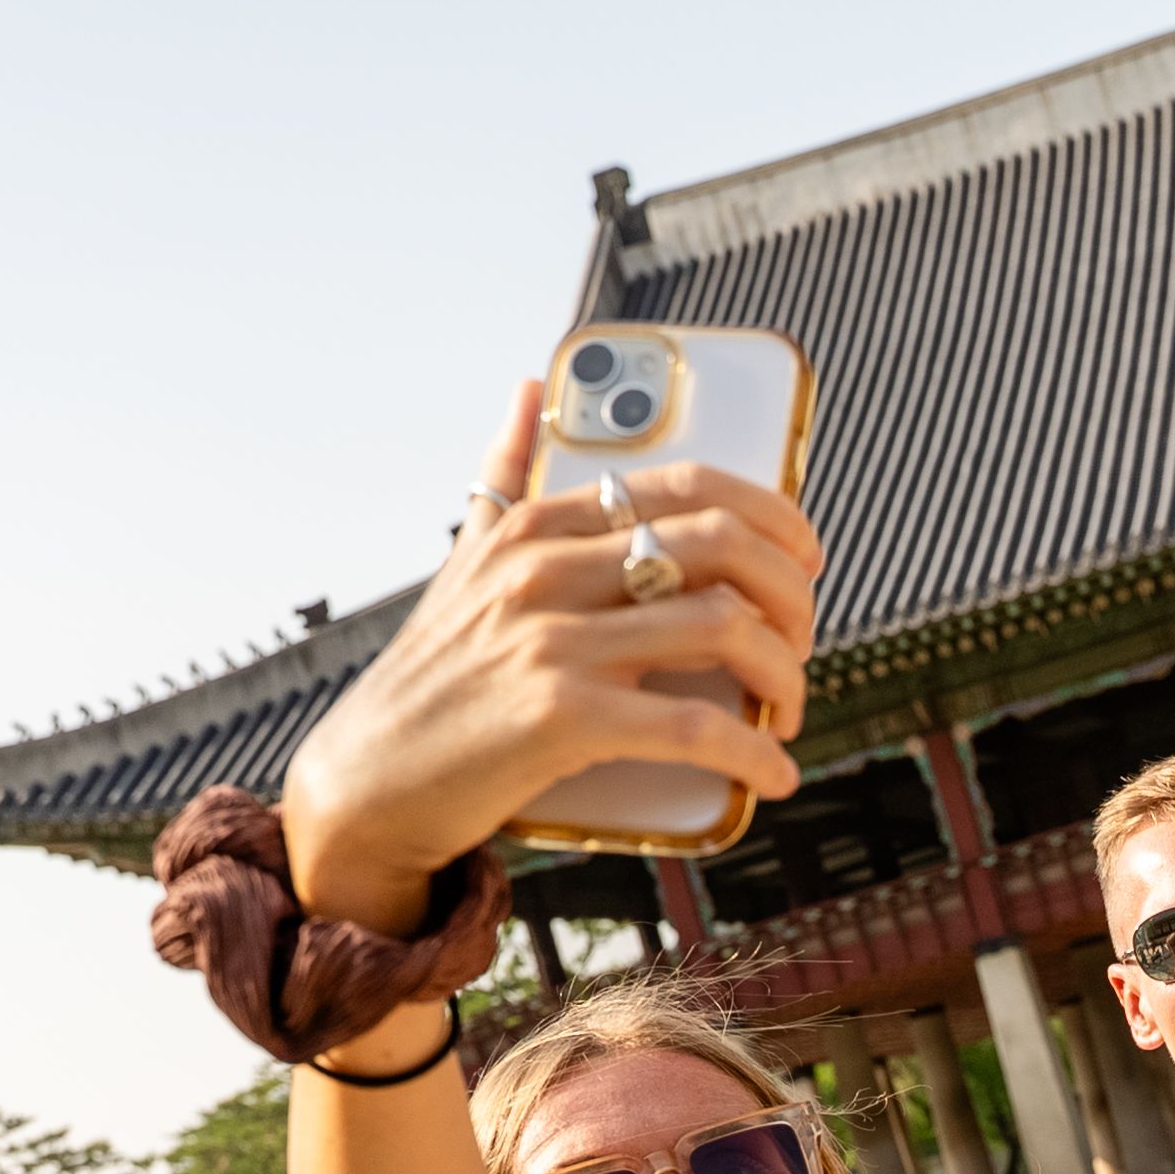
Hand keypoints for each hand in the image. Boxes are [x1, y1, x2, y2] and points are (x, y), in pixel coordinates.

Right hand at [278, 382, 824, 928]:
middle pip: (723, 547)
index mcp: (535, 526)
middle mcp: (545, 570)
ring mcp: (552, 642)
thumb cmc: (434, 682)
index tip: (805, 558)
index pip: (687, 485)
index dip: (772, 516)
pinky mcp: (561, 719)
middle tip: (803, 640)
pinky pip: (694, 726)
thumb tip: (528, 389)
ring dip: (786, 675)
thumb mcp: (463, 562)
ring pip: (724, 628)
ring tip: (789, 710)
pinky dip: (753, 753)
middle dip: (793, 594)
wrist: (368, 784)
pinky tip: (773, 775)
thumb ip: (503, 476)